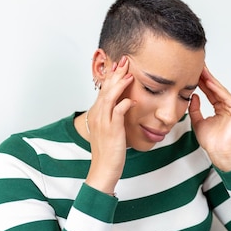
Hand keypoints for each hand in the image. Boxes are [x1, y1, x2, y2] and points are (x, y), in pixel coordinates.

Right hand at [85, 56, 135, 193]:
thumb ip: (113, 117)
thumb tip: (122, 106)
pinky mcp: (112, 131)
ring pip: (109, 98)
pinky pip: (117, 114)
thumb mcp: (109, 131)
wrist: (103, 169)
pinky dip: (124, 105)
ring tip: (128, 75)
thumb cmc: (109, 152)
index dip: (111, 77)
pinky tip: (132, 100)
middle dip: (115, 75)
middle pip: (106, 90)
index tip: (119, 66)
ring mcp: (104, 123)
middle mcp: (99, 116)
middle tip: (124, 61)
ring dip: (119, 85)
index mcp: (98, 114)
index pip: (104, 90)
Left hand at [189, 65, 230, 171]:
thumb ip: (194, 109)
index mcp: (219, 108)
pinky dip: (217, 89)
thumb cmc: (210, 142)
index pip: (209, 92)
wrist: (219, 153)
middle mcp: (227, 106)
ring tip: (201, 70)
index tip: (192, 72)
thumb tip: (193, 96)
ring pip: (220, 91)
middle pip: (215, 88)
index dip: (201, 82)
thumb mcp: (197, 122)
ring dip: (210, 80)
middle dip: (206, 77)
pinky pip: (226, 97)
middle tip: (197, 65)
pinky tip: (209, 81)